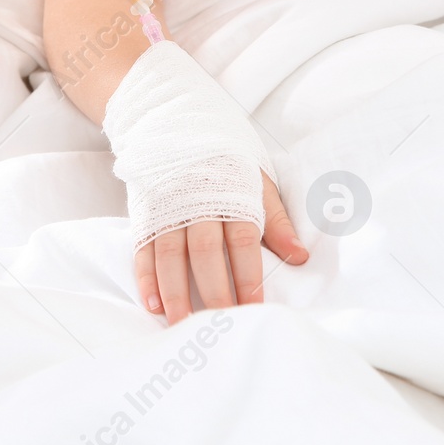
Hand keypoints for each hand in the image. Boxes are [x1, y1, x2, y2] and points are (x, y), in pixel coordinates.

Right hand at [135, 174, 308, 324]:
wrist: (179, 121)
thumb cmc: (226, 160)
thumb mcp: (258, 182)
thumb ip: (277, 221)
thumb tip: (301, 257)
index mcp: (230, 195)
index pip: (242, 241)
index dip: (248, 276)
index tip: (254, 307)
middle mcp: (197, 203)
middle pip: (204, 252)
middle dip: (212, 290)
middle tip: (218, 323)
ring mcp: (167, 208)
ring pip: (169, 254)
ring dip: (175, 292)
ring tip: (182, 323)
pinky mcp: (145, 213)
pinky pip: (142, 249)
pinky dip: (145, 277)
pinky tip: (153, 304)